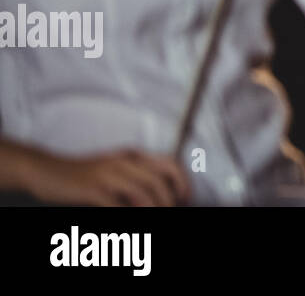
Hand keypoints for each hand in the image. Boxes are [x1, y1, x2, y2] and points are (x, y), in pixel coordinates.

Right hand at [27, 148, 190, 205]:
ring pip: (142, 192)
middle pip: (158, 181)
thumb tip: (160, 196)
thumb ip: (137, 177)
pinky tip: (131, 219)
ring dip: (153, 208)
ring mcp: (108, 174)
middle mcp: (124, 161)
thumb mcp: (115, 168)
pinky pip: (117, 204)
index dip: (182, 182)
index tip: (186, 199)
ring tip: (158, 217)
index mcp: (133, 155)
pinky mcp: (92, 188)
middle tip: (172, 211)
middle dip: (169, 200)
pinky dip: (128, 214)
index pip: (169, 164)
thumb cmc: (84, 173)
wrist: (47, 170)